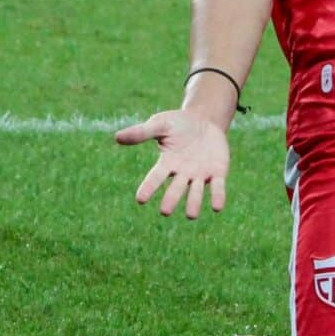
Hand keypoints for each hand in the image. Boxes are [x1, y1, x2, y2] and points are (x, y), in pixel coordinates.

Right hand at [114, 109, 229, 218]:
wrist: (204, 120)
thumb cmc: (177, 124)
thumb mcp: (160, 124)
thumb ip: (142, 132)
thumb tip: (117, 137)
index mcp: (166, 163)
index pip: (155, 178)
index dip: (148, 188)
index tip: (140, 199)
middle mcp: (182, 174)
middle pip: (175, 189)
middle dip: (171, 200)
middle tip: (165, 211)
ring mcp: (199, 175)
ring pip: (196, 193)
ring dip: (194, 203)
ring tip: (191, 215)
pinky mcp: (217, 173)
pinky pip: (217, 187)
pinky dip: (218, 196)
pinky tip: (217, 207)